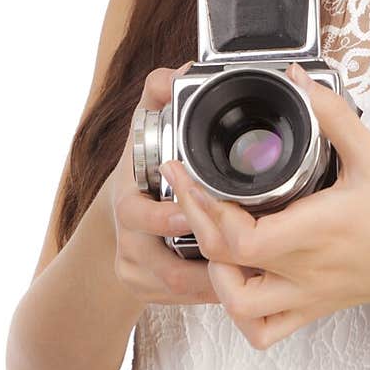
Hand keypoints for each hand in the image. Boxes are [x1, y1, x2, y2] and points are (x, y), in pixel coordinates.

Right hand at [109, 64, 222, 306]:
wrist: (117, 221)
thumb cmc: (143, 171)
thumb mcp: (146, 129)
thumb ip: (159, 96)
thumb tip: (177, 70)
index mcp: (129, 197)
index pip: (139, 212)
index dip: (166, 216)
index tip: (191, 213)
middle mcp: (127, 238)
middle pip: (159, 261)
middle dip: (200, 261)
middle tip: (238, 252)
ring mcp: (133, 268)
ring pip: (175, 287)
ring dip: (212, 281)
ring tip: (251, 270)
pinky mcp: (143, 291)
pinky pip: (181, 299)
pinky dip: (209, 292)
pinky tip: (239, 282)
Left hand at [160, 62, 369, 348]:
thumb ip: (332, 114)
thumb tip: (297, 78)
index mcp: (318, 229)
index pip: (242, 236)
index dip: (206, 207)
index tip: (191, 173)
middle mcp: (306, 268)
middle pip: (226, 262)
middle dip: (197, 222)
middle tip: (188, 188)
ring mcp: (306, 294)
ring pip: (239, 305)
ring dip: (214, 273)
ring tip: (214, 235)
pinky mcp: (309, 308)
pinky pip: (262, 330)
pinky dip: (237, 310)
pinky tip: (236, 279)